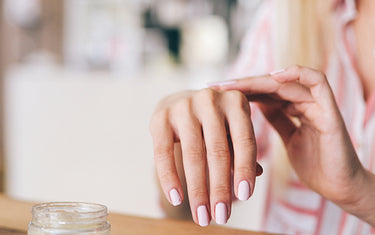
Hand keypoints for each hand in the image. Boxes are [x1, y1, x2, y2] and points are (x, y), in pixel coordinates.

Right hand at [149, 89, 261, 225]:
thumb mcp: (232, 129)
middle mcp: (210, 99)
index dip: (245, 169)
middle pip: (218, 151)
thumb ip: (241, 149)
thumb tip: (256, 174)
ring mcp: (183, 106)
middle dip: (220, 188)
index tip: (245, 196)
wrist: (181, 103)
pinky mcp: (160, 116)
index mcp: (235, 101)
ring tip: (202, 216)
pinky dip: (169, 178)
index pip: (244, 141)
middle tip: (221, 216)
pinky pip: (163, 152)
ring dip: (197, 190)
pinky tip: (176, 199)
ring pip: (193, 154)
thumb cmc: (213, 122)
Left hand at [212, 65, 374, 224]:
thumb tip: (254, 107)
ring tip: (233, 85)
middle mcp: (304, 102)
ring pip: (285, 82)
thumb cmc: (315, 166)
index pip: (263, 93)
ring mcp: (318, 104)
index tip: (214, 94)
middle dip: (242, 84)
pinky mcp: (330, 110)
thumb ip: (277, 120)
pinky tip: (274, 77)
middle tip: (216, 86)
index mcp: (293, 109)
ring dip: (258, 81)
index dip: (240, 91)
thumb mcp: (288, 140)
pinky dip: (297, 74)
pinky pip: (318, 82)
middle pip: (270, 85)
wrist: (340, 188)